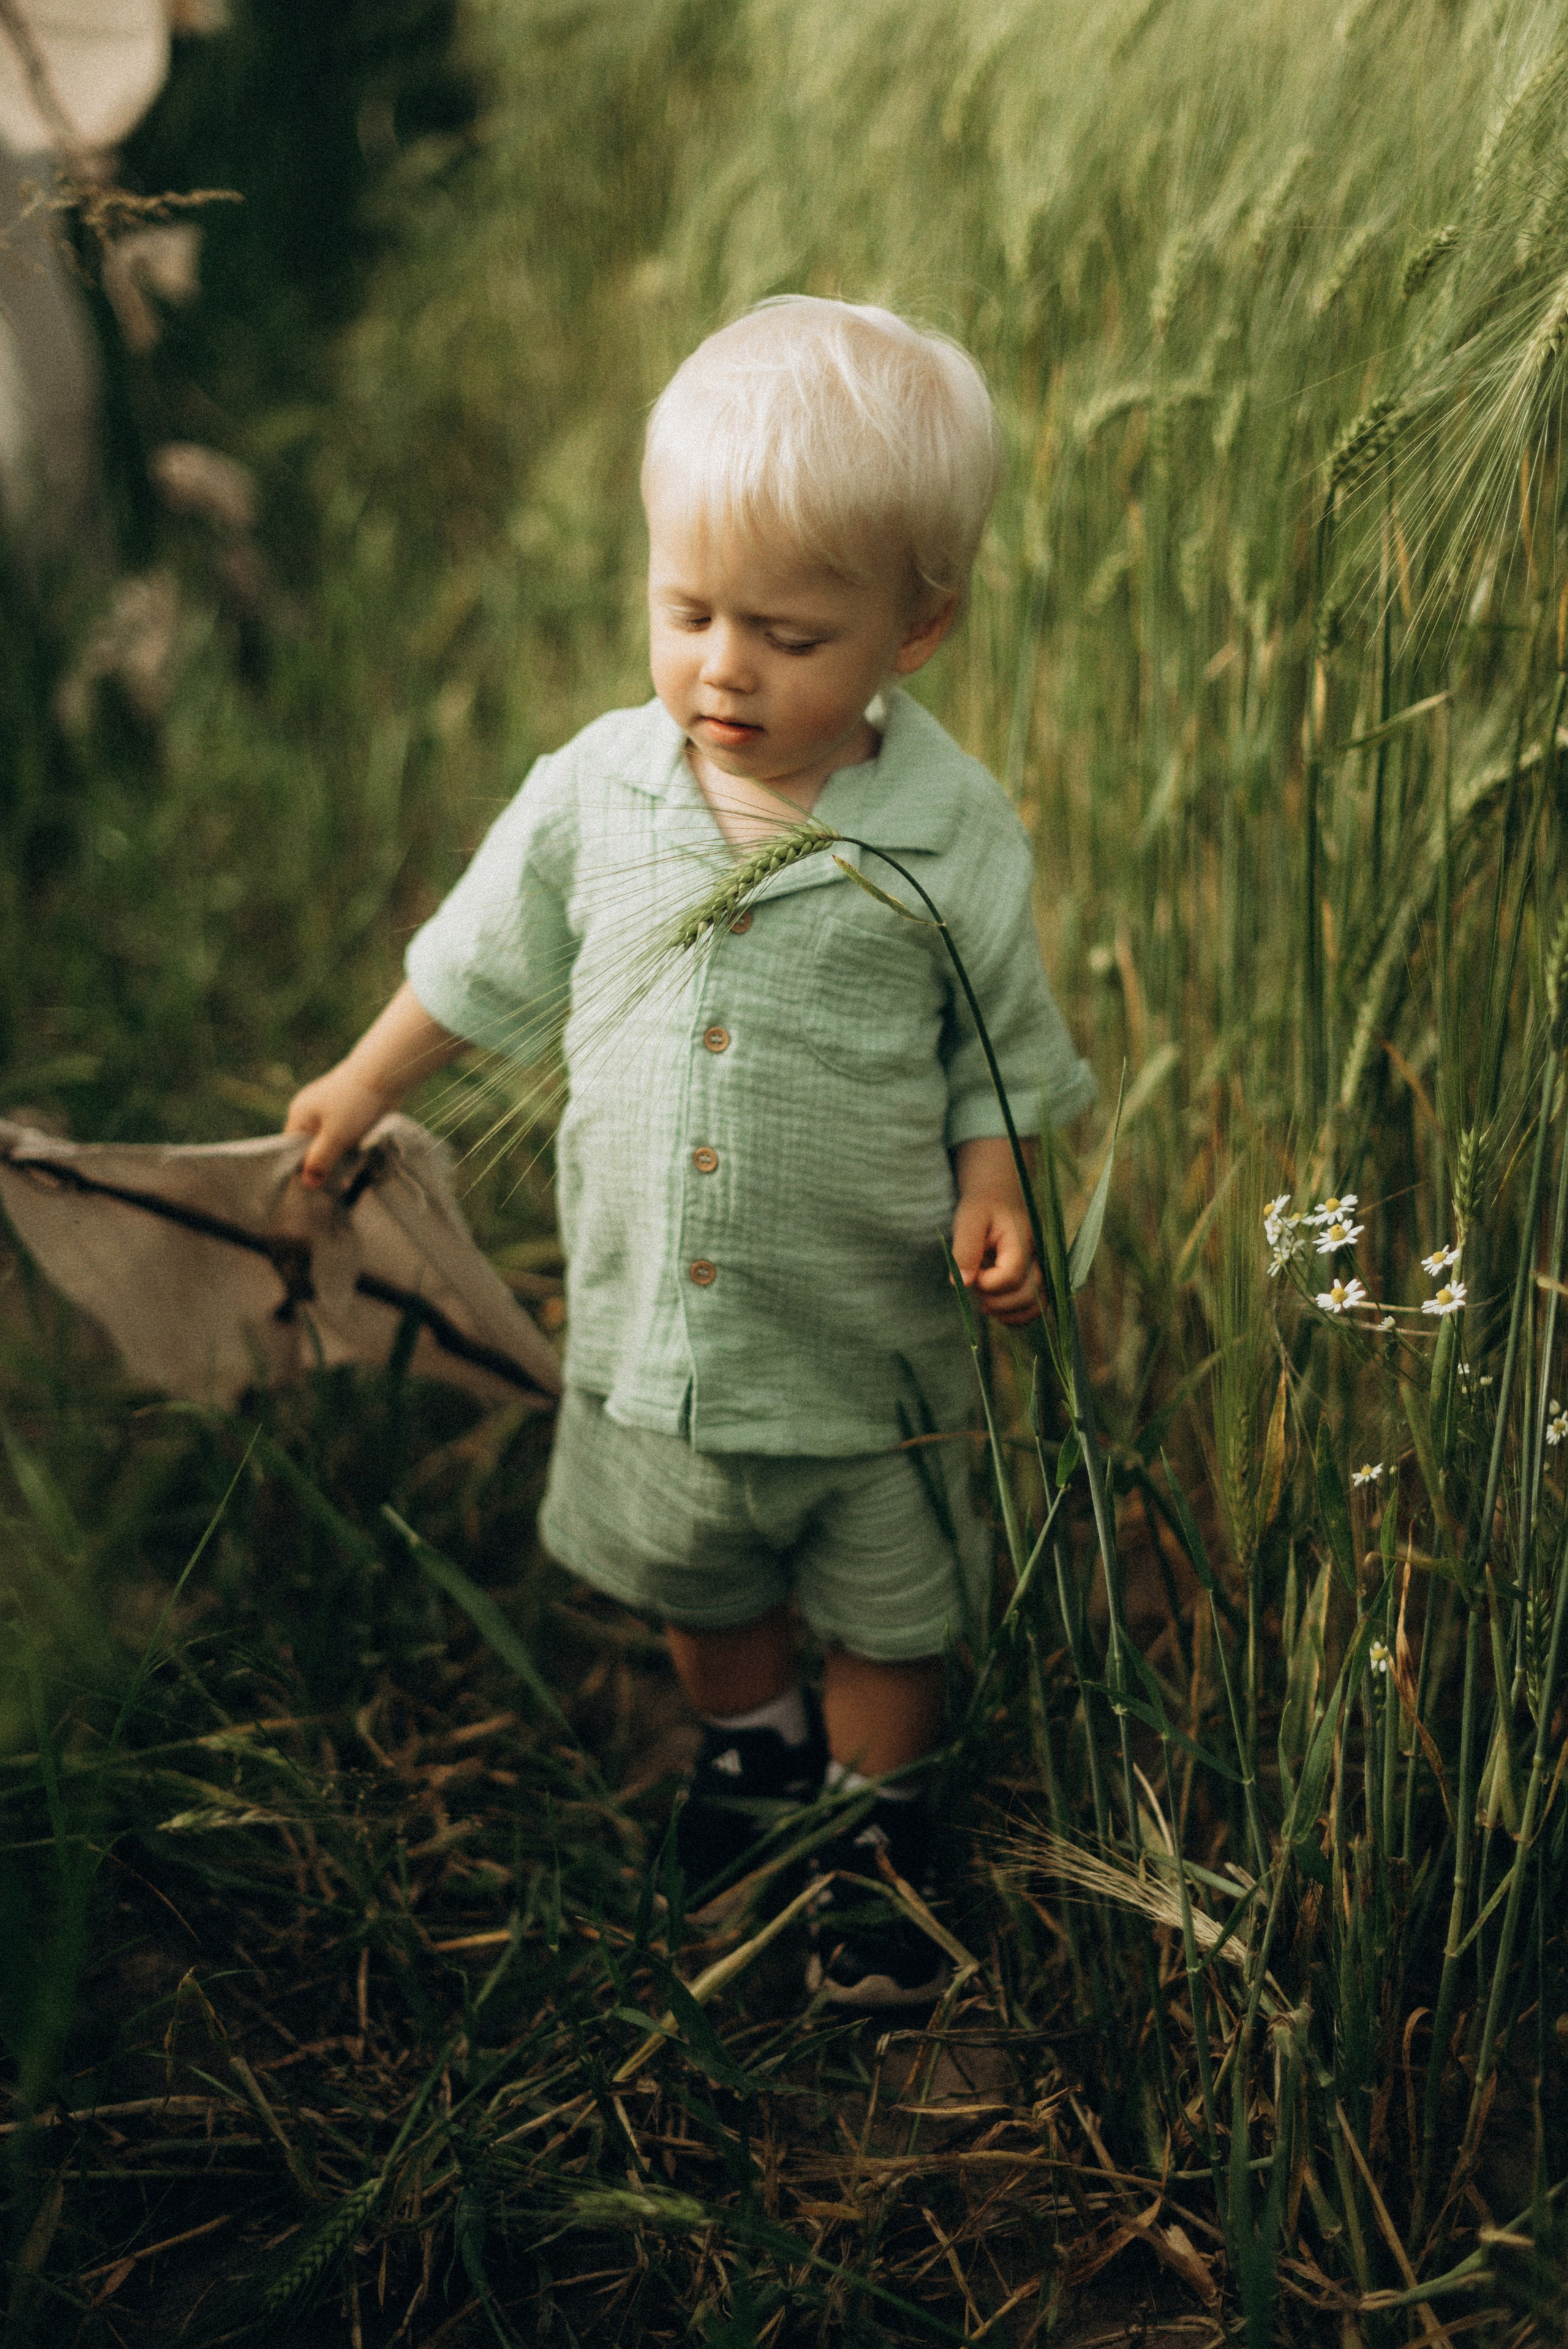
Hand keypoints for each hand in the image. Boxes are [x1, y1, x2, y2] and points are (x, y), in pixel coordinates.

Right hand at [284, 1063, 397, 1189]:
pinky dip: (351, 1142)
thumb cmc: (355, 1104)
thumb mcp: (335, 1137)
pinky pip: (345, 1131)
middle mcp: (310, 1110)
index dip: (304, 1170)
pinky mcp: (349, 1106)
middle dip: (325, 1164)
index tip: (318, 1188)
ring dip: (341, 1154)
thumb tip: (307, 1184)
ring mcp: (329, 1107)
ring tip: (353, 1172)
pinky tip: (362, 1154)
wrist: (384, 1072)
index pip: (292, 1151)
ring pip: (330, 1139)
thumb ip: (320, 1161)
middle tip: (340, 1184)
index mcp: (299, 1115)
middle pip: (311, 1146)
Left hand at [950, 1135, 1040, 1325]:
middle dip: (994, 1299)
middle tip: (976, 1283)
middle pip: (1025, 1296)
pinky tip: (995, 1308)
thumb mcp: (968, 1220)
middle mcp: (1038, 1258)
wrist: (999, 1196)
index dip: (985, 1282)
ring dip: (1007, 1312)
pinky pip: (1036, 1306)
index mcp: (1022, 1241)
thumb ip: (965, 1250)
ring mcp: (1041, 1270)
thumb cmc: (982, 1206)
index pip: (1010, 1277)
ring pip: (1036, 1306)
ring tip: (985, 1302)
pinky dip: (1017, 1315)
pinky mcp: (1038, 1278)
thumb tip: (961, 1283)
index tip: (971, 1270)